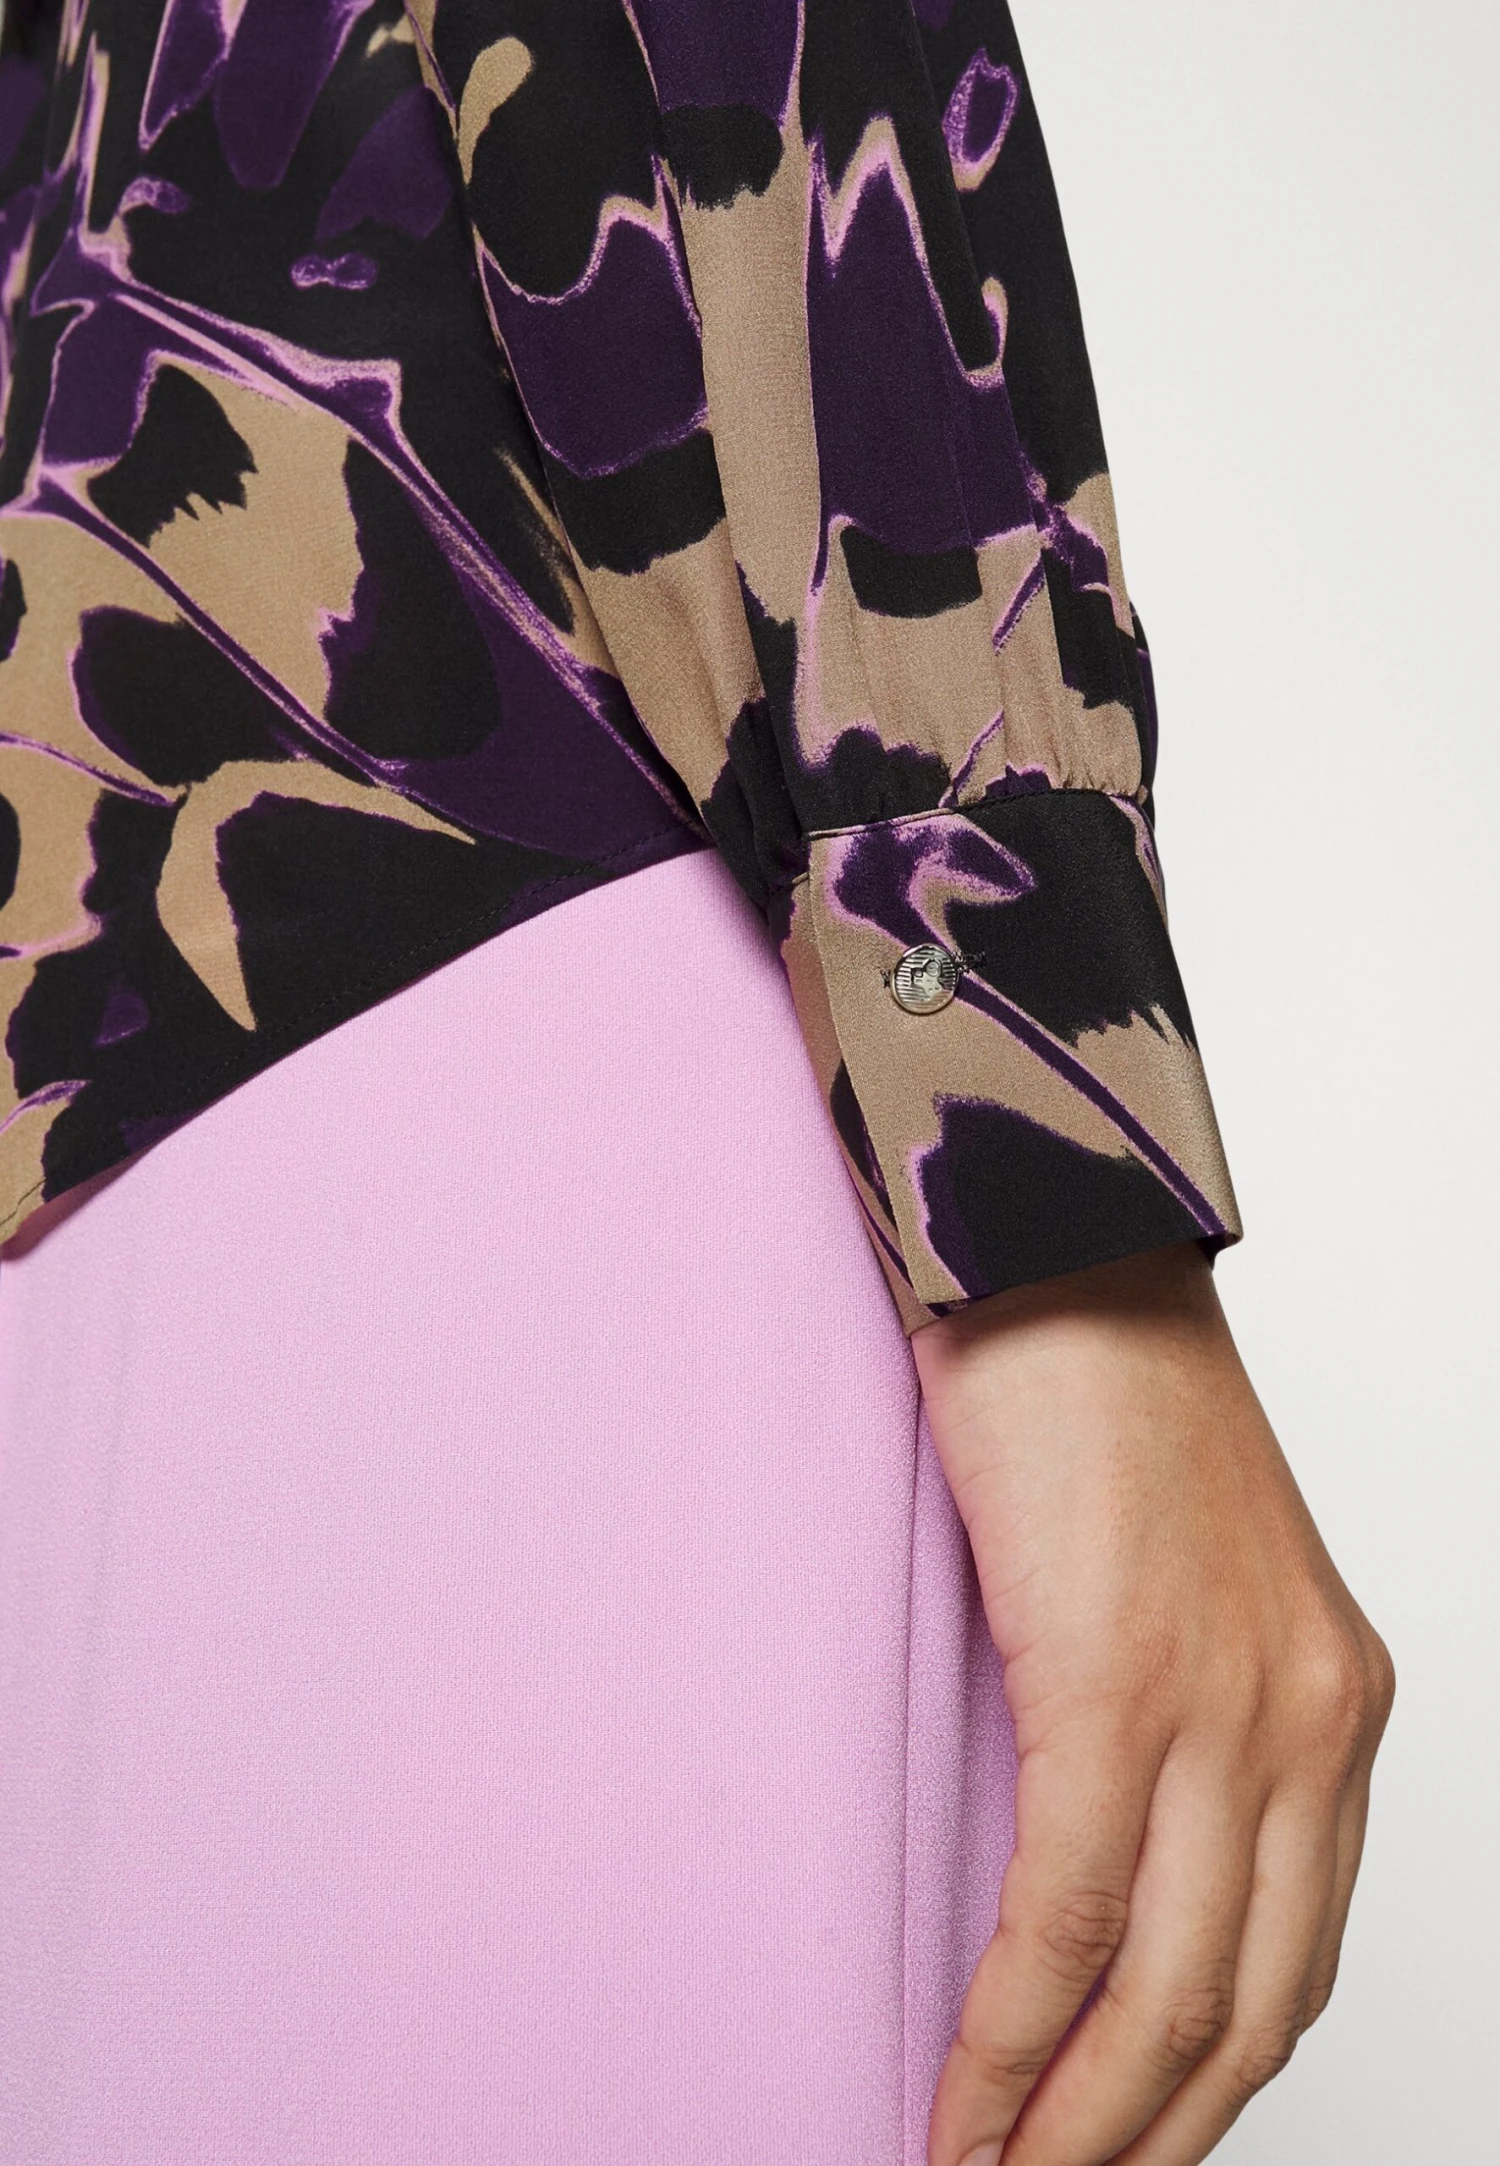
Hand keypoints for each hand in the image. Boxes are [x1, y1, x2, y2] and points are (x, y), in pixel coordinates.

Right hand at [911, 1243, 1392, 2165]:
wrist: (1055, 1258)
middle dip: (1144, 2144)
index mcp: (1337, 1704)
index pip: (1298, 1958)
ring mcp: (1226, 1707)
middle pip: (1246, 2009)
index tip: (1126, 2152)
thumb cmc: (1095, 1404)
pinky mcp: (1118, 1684)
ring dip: (1076, 2130)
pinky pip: (1069, 1918)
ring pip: (1166, 1996)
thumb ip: (1173, 1729)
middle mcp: (1310, 1722)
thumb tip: (1092, 1873)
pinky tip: (961, 2108)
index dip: (1207, 2090)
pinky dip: (1010, 2040)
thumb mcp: (1180, 1588)